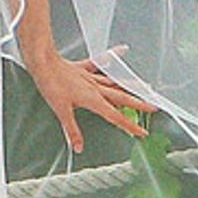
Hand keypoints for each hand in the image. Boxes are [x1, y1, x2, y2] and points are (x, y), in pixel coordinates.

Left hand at [23, 41, 153, 154]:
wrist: (43, 63)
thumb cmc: (51, 85)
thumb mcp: (62, 112)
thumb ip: (72, 130)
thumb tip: (79, 147)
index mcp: (93, 100)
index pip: (115, 116)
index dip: (130, 126)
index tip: (142, 132)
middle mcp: (96, 88)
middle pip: (122, 97)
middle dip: (139, 104)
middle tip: (153, 107)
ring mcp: (91, 77)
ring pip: (115, 82)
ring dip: (131, 85)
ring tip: (145, 87)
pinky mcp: (83, 68)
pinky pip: (100, 62)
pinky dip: (112, 56)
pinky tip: (123, 50)